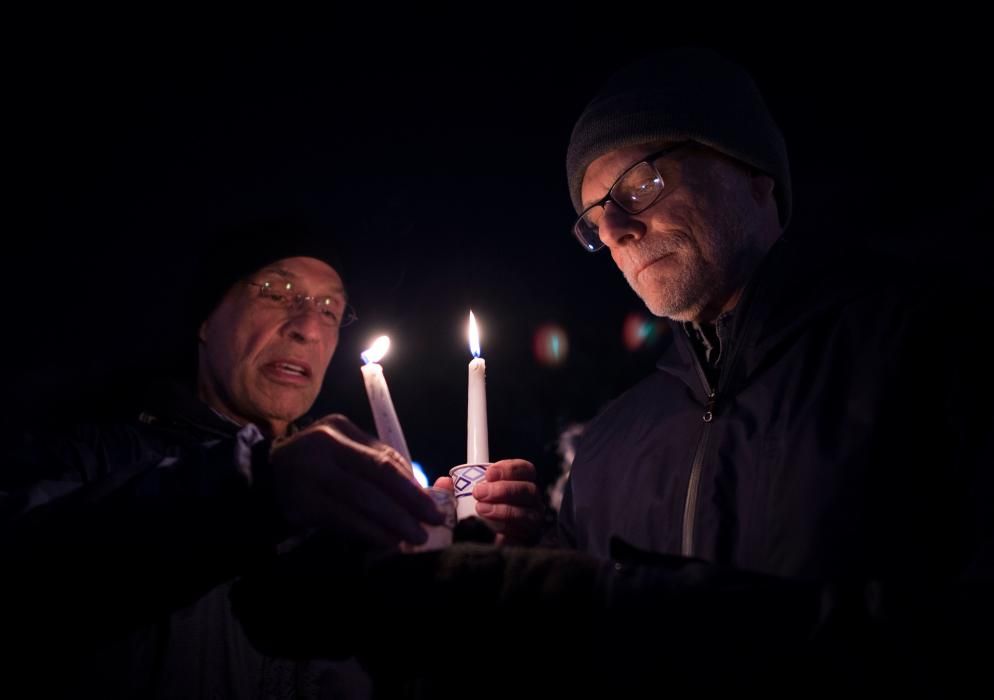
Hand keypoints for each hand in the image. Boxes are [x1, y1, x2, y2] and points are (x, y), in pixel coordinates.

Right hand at [269, 414, 442, 547]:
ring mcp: (310, 473)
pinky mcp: (300, 502)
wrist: (260, 483)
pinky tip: (387, 541)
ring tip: (414, 536)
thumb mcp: (341, 453)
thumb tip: (419, 491)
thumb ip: (375, 465)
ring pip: (362, 498)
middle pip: (377, 474)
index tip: (433, 503)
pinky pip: (343, 518)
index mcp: (339, 428)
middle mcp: (324, 445)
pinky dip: (369, 531)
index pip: (384, 457)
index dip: (411, 483)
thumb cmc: (312, 469)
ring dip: (393, 521)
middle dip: (409, 501)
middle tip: (432, 522)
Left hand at [434, 459, 543, 545]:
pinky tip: (494, 529)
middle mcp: (530, 501)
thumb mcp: (460, 501)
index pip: (524, 470)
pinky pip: (524, 533)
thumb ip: (452, 490)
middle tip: (479, 492)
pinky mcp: (529, 540)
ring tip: (481, 510)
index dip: (509, 469)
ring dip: (504, 510)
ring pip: (527, 513)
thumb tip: (444, 482)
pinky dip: (508, 529)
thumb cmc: (473, 517)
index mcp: (519, 484)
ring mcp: (531, 521)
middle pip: (528, 490)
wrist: (477, 547)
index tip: (488, 473)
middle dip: (503, 489)